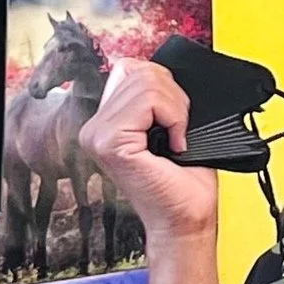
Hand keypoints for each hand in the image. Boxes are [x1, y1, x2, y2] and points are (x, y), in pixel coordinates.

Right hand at [80, 59, 220, 283]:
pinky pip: (150, 101)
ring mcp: (97, 135)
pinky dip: (175, 119)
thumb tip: (163, 66)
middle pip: (142, 70)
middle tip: (179, 131)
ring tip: (176, 138)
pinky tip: (174, 144)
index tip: (175, 118)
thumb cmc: (184, 180)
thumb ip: (157, 95)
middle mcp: (94, 127)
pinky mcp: (110, 142)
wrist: (188, 217)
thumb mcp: (171, 125)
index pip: (132, 67)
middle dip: (175, 97)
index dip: (165, 85)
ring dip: (177, 110)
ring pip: (148, 81)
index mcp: (106, 121)